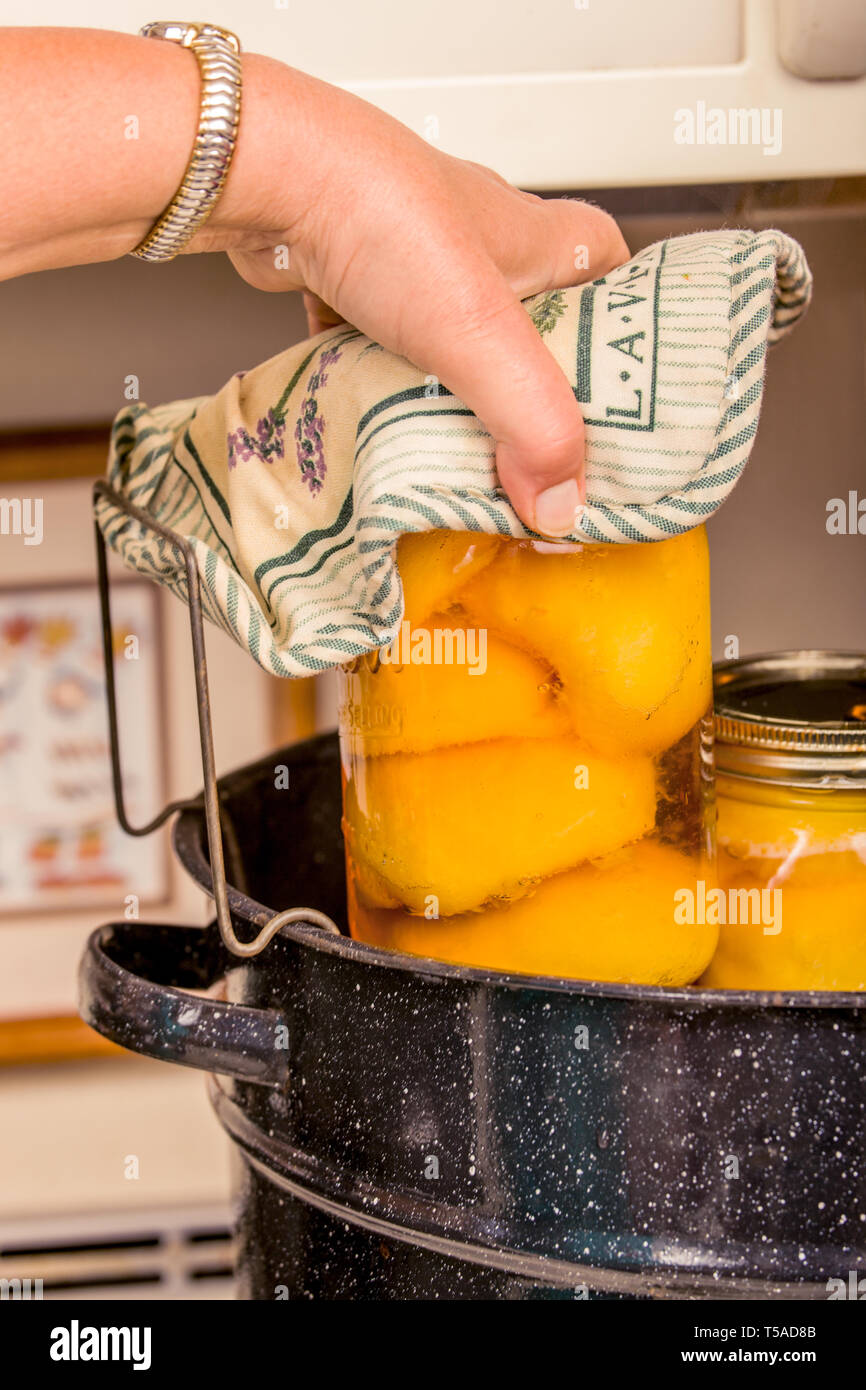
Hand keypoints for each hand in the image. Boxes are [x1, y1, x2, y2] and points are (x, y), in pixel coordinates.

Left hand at [218, 60, 628, 535]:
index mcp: (542, 240)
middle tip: (540, 452)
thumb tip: (560, 505)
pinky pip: (388, 351)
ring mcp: (418, 263)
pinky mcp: (358, 284)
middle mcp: (485, 246)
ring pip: (457, 345)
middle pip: (535, 326)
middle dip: (537, 390)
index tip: (631, 396)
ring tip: (465, 456)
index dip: (630, 331)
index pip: (614, 276)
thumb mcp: (481, 332)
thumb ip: (530, 422)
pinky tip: (384, 429)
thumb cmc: (382, 217)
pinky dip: (389, 389)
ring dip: (459, 396)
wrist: (268, 176)